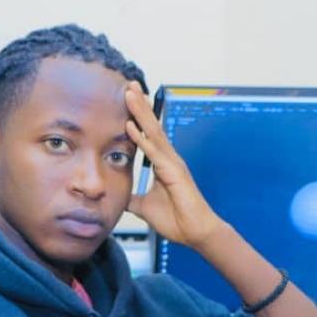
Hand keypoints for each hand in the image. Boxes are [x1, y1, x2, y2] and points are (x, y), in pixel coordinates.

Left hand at [123, 83, 224, 250]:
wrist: (196, 233)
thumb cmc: (177, 220)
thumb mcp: (146, 207)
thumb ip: (134, 198)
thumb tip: (121, 197)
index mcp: (163, 163)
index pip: (147, 134)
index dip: (138, 116)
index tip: (128, 98)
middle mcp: (169, 158)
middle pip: (151, 126)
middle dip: (139, 104)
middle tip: (128, 84)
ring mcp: (172, 163)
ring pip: (153, 132)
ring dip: (140, 112)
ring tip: (129, 93)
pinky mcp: (173, 173)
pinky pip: (154, 153)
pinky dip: (141, 139)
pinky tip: (130, 126)